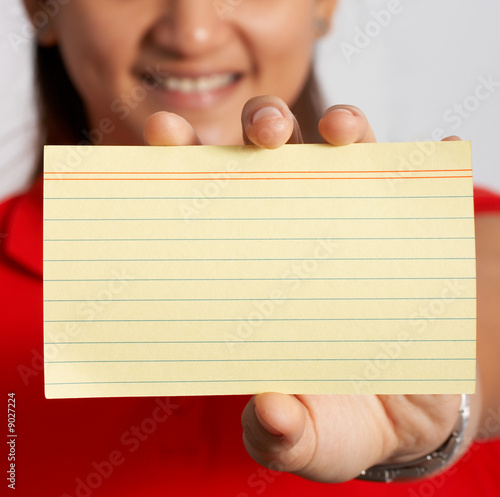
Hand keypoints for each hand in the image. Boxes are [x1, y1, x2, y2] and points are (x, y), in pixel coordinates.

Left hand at [143, 96, 473, 482]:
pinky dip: (424, 165)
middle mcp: (289, 228)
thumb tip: (270, 412)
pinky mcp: (401, 227)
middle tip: (264, 133)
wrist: (407, 412)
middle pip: (265, 153)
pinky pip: (413, 183)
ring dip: (340, 126)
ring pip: (336, 150)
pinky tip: (437, 154)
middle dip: (260, 125)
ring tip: (343, 131)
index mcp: (245, 266)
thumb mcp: (307, 437)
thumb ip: (280, 436)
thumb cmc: (340, 417)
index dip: (179, 161)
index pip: (203, 201)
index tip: (163, 133)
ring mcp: (348, 220)